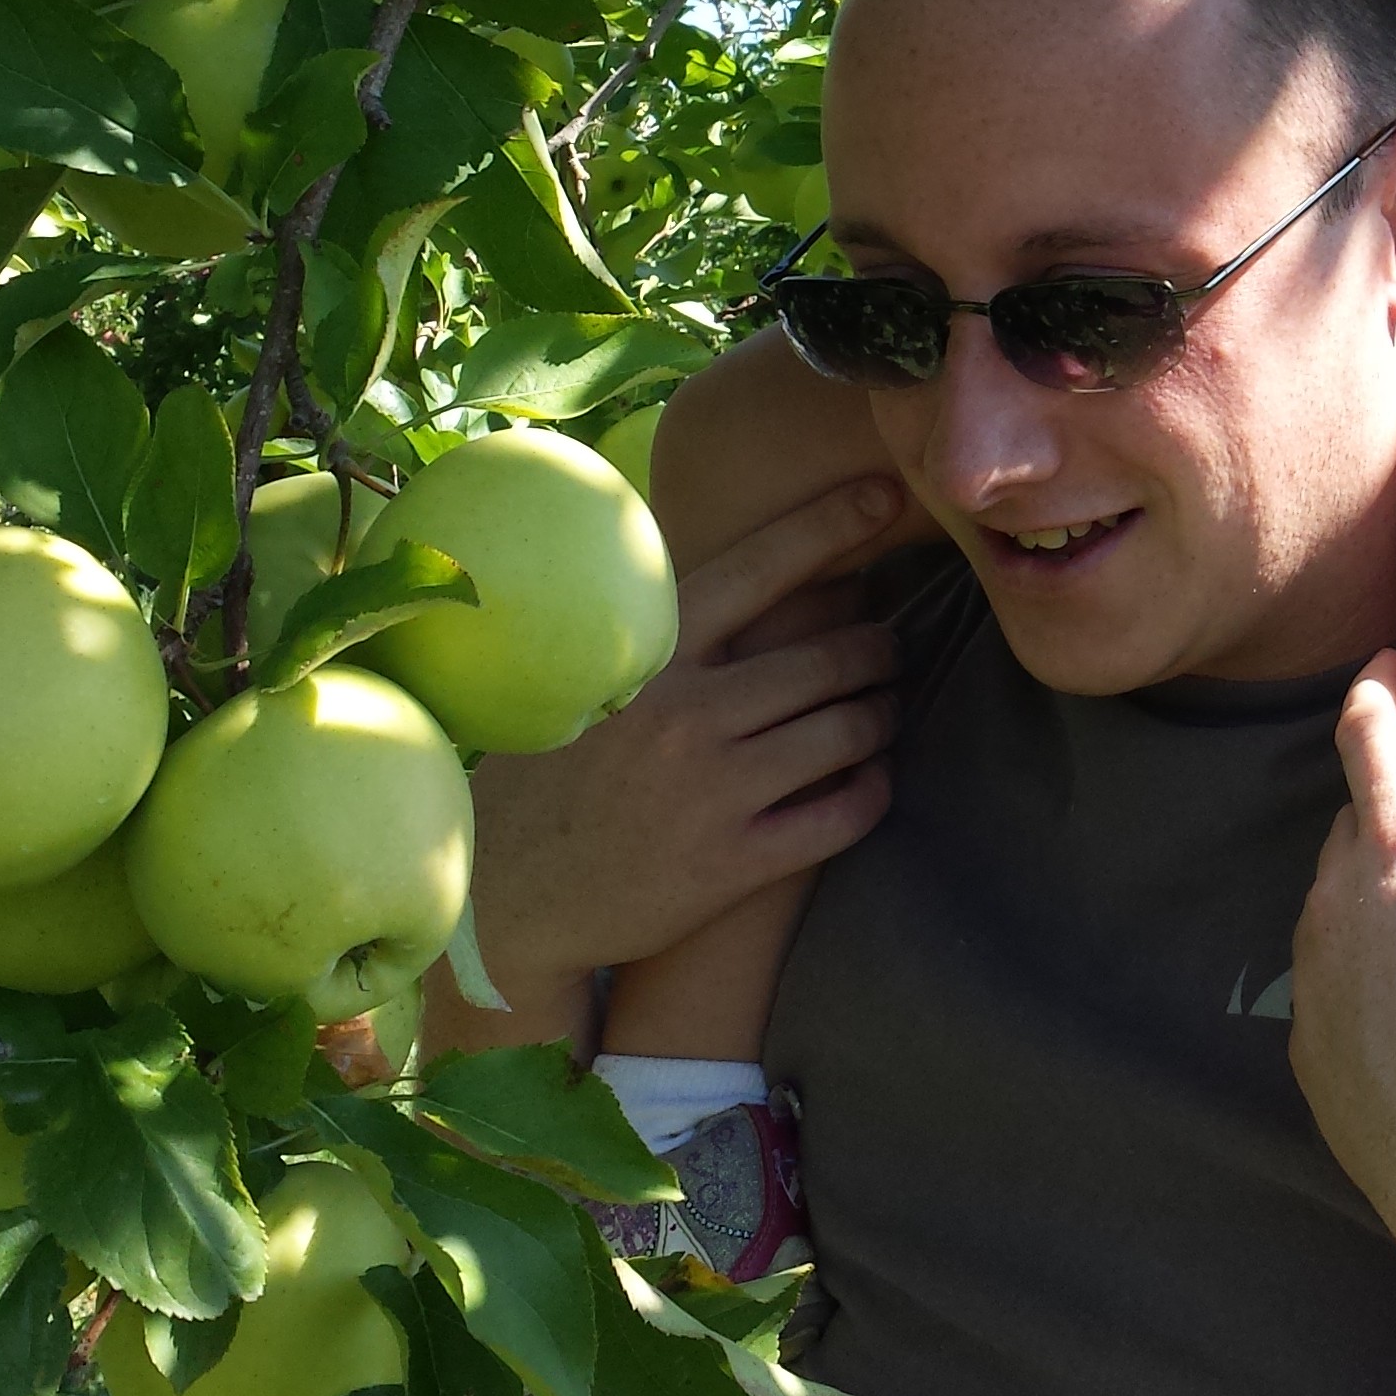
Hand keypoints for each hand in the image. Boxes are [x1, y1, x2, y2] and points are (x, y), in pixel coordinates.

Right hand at [453, 474, 907, 1031]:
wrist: (504, 901)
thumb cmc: (555, 777)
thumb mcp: (591, 683)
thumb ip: (666, 636)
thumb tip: (759, 572)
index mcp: (652, 655)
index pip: (760, 567)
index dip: (831, 525)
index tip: (886, 494)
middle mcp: (687, 713)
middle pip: (830, 658)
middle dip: (879, 648)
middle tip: (891, 648)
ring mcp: (714, 790)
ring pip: (848, 731)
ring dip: (882, 715)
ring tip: (883, 711)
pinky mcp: (733, 863)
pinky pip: (842, 815)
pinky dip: (874, 789)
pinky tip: (873, 779)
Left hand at [1288, 652, 1395, 1309]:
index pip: (1370, 730)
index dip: (1379, 686)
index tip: (1387, 663)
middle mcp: (1342, 900)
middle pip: (1352, 820)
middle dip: (1385, 801)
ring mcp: (1317, 983)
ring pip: (1330, 906)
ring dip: (1368, 895)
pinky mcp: (1311, 1057)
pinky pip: (1327, 992)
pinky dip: (1359, 980)